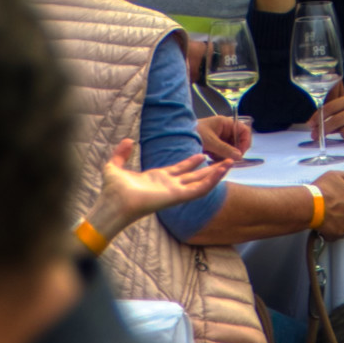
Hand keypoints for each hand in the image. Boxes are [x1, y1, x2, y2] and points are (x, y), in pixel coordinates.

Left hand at [93, 138, 230, 233]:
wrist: (112, 203)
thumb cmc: (112, 190)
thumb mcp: (114, 166)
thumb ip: (121, 153)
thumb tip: (128, 140)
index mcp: (158, 179)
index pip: (180, 170)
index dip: (192, 162)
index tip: (203, 154)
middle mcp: (169, 186)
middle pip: (196, 176)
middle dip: (211, 168)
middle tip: (227, 159)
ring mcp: (174, 192)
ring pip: (201, 182)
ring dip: (216, 174)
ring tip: (231, 163)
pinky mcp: (177, 197)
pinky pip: (198, 190)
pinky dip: (211, 181)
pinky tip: (221, 172)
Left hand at [195, 115, 252, 162]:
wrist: (176, 137)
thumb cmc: (193, 134)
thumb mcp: (210, 142)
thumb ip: (225, 149)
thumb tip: (239, 156)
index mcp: (225, 123)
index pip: (243, 130)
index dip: (245, 142)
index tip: (240, 154)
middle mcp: (224, 130)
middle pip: (238, 141)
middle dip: (234, 151)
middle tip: (228, 159)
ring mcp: (219, 138)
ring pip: (230, 149)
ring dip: (226, 155)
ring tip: (216, 158)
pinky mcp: (213, 145)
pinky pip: (222, 153)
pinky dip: (219, 157)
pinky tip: (212, 159)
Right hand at [311, 172, 343, 239]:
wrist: (311, 204)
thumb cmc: (322, 188)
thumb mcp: (334, 175)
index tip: (342, 207)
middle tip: (337, 217)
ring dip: (341, 228)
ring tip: (331, 224)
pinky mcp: (338, 234)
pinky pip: (336, 237)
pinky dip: (331, 234)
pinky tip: (324, 229)